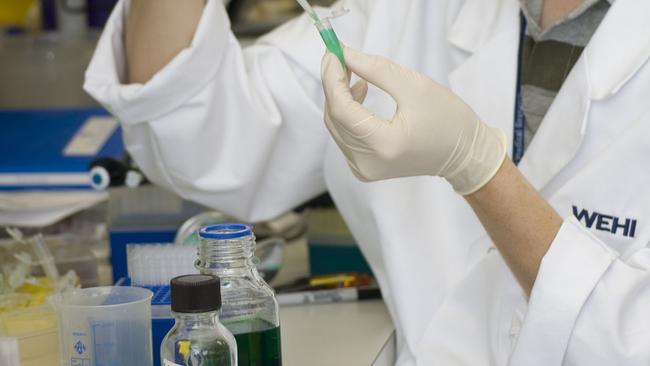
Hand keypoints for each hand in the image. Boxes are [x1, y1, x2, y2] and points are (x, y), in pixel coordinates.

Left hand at [321, 47, 506, 194]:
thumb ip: (375, 69)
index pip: (342, 109)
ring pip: (337, 126)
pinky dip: (346, 113)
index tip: (332, 52)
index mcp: (384, 144)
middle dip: (333, 84)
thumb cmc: (447, 119)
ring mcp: (364, 169)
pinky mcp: (364, 169)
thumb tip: (345, 55)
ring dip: (339, 97)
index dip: (332, 79)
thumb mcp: (414, 85)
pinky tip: (358, 94)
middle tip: (340, 56)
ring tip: (354, 73)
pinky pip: (345, 136)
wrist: (464, 154)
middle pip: (335, 118)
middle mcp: (368, 163)